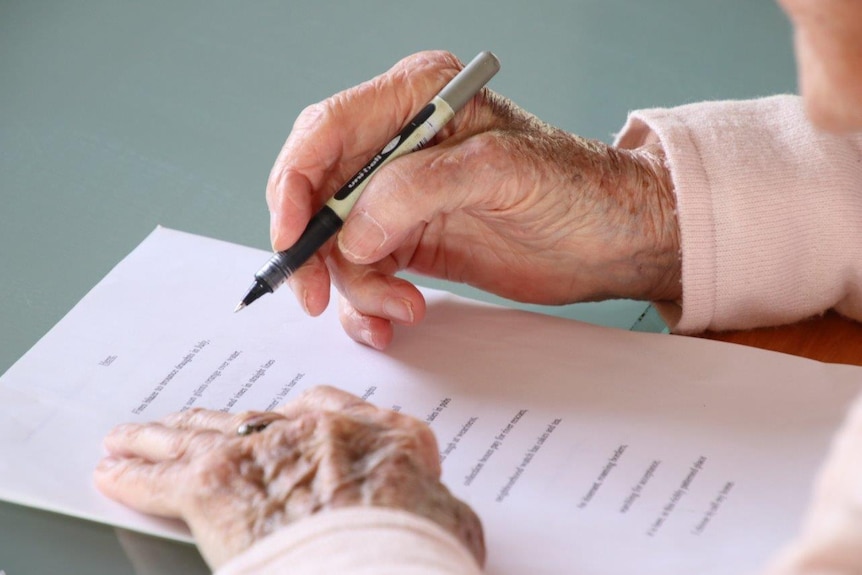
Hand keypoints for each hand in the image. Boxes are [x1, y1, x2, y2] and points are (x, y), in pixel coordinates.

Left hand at [94, 385, 484, 568]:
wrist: (380, 564)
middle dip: (217, 423)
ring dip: (163, 437)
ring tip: (136, 437)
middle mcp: (315, 431)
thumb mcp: (451, 521)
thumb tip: (433, 511)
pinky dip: (136, 475)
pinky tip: (116, 472)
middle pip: (253, 418)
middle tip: (190, 423)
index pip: (327, 409)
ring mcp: (264, 452)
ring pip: (202, 435)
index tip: (280, 421)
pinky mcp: (217, 486)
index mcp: (373, 433)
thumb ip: (431, 501)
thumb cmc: (417, 550)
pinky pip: (163, 477)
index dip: (295, 418)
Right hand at [267, 50, 679, 348]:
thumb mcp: (502, 172)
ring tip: (401, 308)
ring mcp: (402, 197)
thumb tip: (353, 230)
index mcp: (417, 100)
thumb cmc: (578, 190)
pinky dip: (368, 304)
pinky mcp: (411, 240)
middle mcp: (400, 145)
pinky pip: (363, 274)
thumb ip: (419, 189)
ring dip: (356, 287)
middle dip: (314, 250)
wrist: (616, 239)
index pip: (326, 130)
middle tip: (319, 296)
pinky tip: (396, 318)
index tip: (292, 237)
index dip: (294, 183)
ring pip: (337, 245)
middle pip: (318, 193)